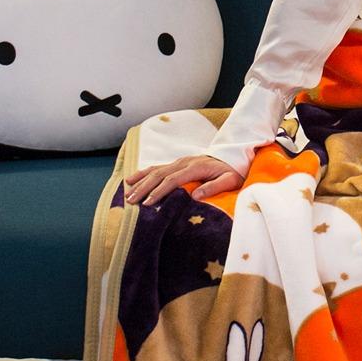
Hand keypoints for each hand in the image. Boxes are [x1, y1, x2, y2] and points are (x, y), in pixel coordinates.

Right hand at [124, 154, 242, 206]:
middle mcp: (184, 162)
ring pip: (155, 170)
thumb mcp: (230, 180)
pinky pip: (157, 167)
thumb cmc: (233, 172)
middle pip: (159, 174)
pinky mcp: (177, 163)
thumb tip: (196, 196)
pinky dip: (143, 173)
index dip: (159, 191)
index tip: (148, 203)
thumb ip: (214, 187)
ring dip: (140, 180)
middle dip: (144, 187)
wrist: (233, 157)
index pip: (173, 180)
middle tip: (131, 200)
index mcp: (195, 167)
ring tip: (127, 192)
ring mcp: (179, 161)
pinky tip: (132, 179)